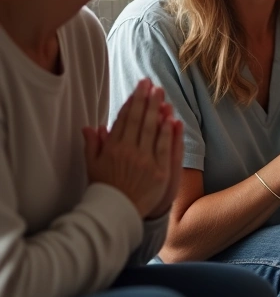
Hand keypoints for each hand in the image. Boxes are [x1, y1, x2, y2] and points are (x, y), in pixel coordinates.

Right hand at [84, 79, 179, 217]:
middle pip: (139, 120)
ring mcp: (145, 161)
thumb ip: (92, 145)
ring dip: (157, 110)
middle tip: (151, 83)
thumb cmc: (104, 188)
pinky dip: (168, 133)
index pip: (124, 119)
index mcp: (112, 148)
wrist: (115, 213)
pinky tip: (171, 119)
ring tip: (162, 94)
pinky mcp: (159, 172)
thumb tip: (92, 126)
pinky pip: (164, 148)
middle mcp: (128, 151)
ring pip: (152, 130)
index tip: (139, 89)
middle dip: (145, 99)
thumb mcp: (92, 165)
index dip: (132, 102)